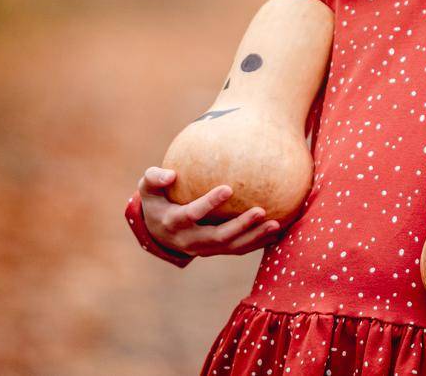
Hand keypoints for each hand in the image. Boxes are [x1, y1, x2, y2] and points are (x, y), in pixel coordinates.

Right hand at [138, 166, 286, 257]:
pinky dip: (257, 243)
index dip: (209, 203)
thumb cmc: (157, 201)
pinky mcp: (215, 251)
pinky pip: (238, 249)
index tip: (228, 188)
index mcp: (173, 223)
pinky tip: (277, 231)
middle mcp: (189, 240)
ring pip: (231, 247)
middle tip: (260, 210)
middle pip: (217, 237)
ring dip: (254, 237)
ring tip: (276, 224)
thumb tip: (171, 174)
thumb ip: (155, 178)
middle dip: (240, 226)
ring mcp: (203, 249)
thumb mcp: (148, 189)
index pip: (192, 214)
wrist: (158, 232)